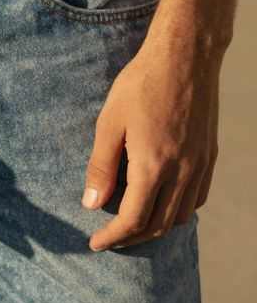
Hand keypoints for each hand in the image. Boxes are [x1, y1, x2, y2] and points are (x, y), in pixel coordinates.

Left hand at [83, 29, 220, 250]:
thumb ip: (101, 166)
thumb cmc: (140, 85)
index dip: (113, 236)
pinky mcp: (210, 156)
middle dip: (131, 237)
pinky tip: (159, 200)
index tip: (95, 243)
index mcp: (154, 165)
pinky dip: (177, 209)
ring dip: (155, 225)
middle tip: (108, 238)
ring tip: (130, 221)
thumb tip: (92, 204)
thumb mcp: (108, 123)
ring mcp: (201, 165)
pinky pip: (197, 197)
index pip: (134, 219)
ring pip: (180, 215)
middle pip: (158, 224)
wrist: (184, 59)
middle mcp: (183, 171)